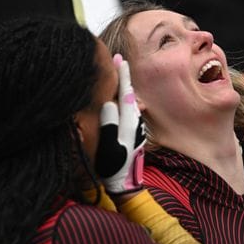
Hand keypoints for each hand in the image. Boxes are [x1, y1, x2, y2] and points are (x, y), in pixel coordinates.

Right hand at [95, 54, 145, 194]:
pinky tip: (119, 95)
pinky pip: (128, 110)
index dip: (123, 76)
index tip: (119, 59)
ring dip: (124, 86)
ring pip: (129, 101)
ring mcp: (135, 128)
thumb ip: (109, 125)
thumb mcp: (109, 148)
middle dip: (124, 77)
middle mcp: (134, 123)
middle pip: (129, 94)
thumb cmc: (113, 168)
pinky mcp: (132, 133)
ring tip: (118, 72)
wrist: (124, 184)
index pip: (125, 94)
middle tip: (118, 59)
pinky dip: (123, 99)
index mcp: (128, 123)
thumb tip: (109, 103)